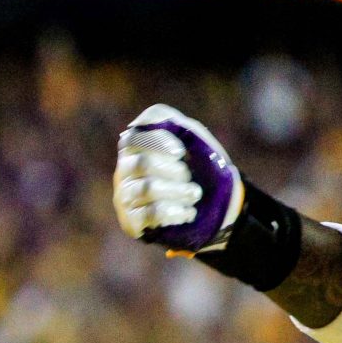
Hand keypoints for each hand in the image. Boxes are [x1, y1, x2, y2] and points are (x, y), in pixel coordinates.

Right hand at [112, 104, 243, 252]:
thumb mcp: (190, 135)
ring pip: (148, 189)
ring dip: (179, 191)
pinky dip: (175, 212)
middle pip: (143, 164)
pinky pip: (150, 214)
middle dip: (176, 171)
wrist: (217, 205)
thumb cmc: (200, 165)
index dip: (158, 143)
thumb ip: (166, 120)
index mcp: (134, 149)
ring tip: (195, 194)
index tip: (180, 152)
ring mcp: (125, 198)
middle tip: (190, 177)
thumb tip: (141, 122)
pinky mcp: (132, 223)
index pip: (133, 140)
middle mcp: (124, 172)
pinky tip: (188, 212)